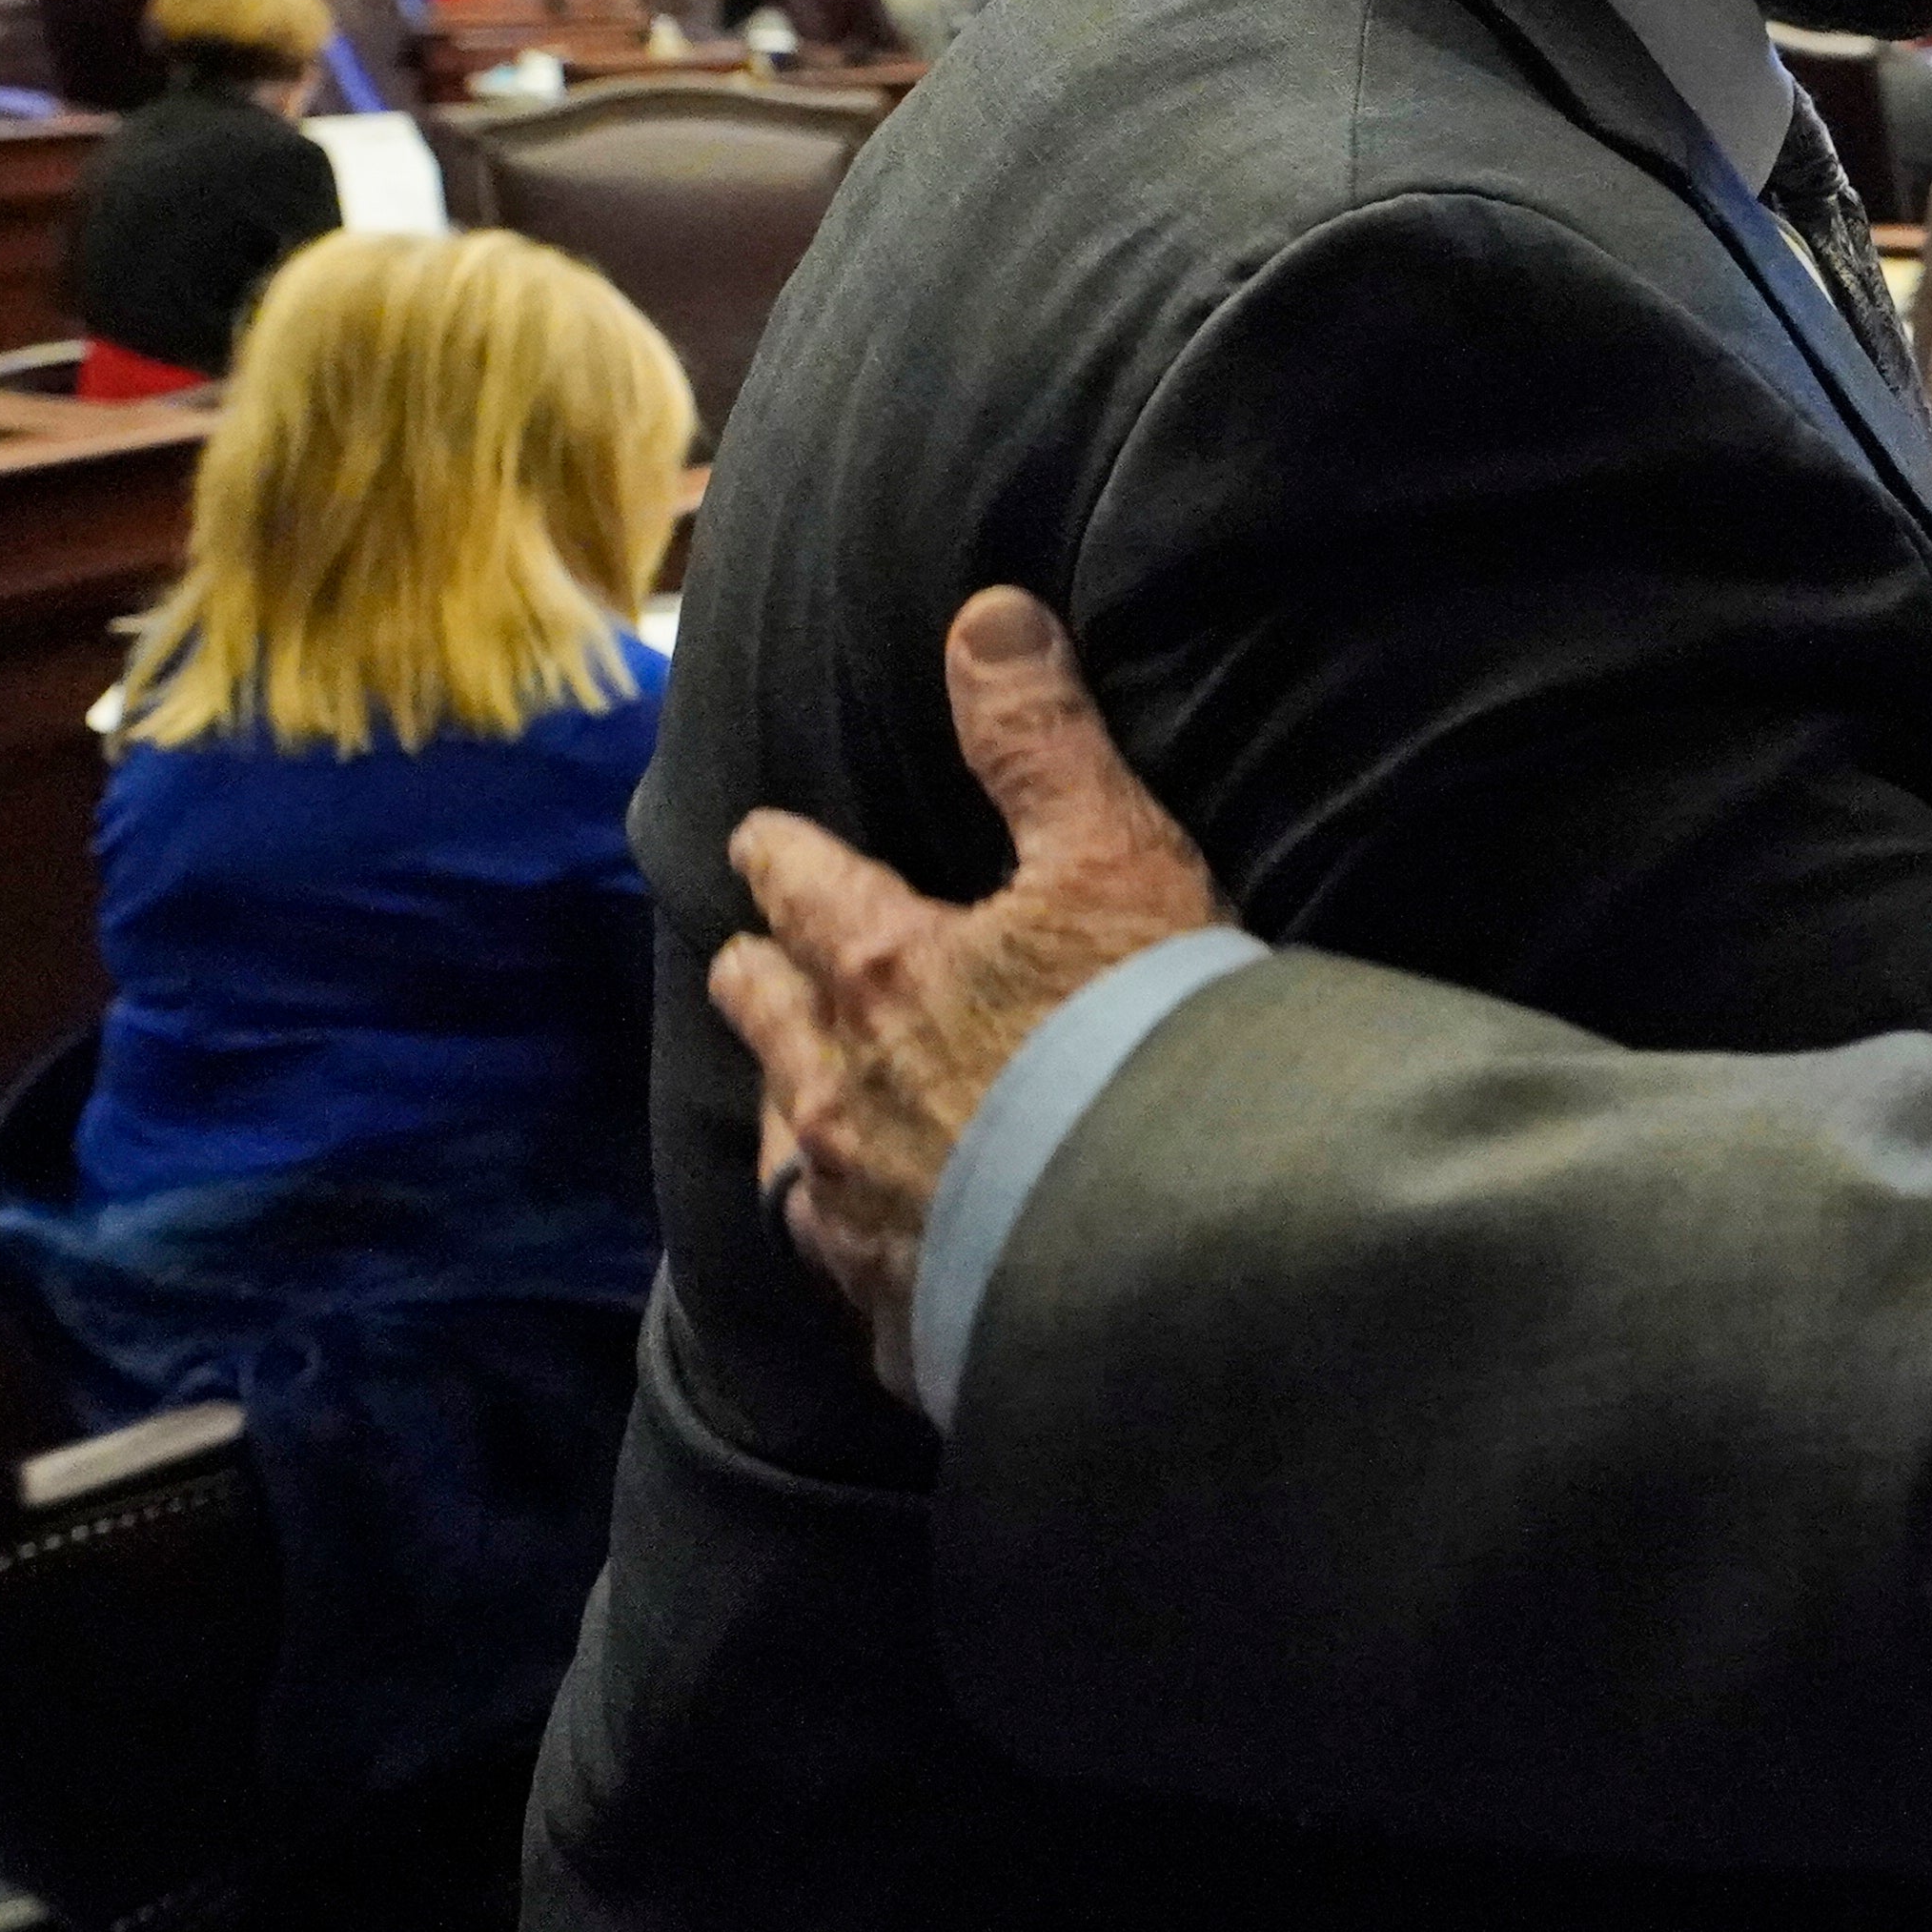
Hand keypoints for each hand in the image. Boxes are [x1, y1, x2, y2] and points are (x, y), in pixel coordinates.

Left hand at [718, 589, 1227, 1399]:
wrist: (1177, 1243)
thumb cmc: (1145, 1038)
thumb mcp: (1115, 858)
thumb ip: (1041, 740)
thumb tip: (984, 612)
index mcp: (880, 971)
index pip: (795, 885)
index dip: (778, 854)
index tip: (765, 841)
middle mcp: (838, 1094)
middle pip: (758, 1018)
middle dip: (754, 977)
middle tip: (756, 964)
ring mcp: (857, 1216)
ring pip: (781, 1156)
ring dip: (795, 1120)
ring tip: (813, 1113)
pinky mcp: (898, 1318)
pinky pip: (854, 1279)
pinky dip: (867, 1251)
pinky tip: (894, 1254)